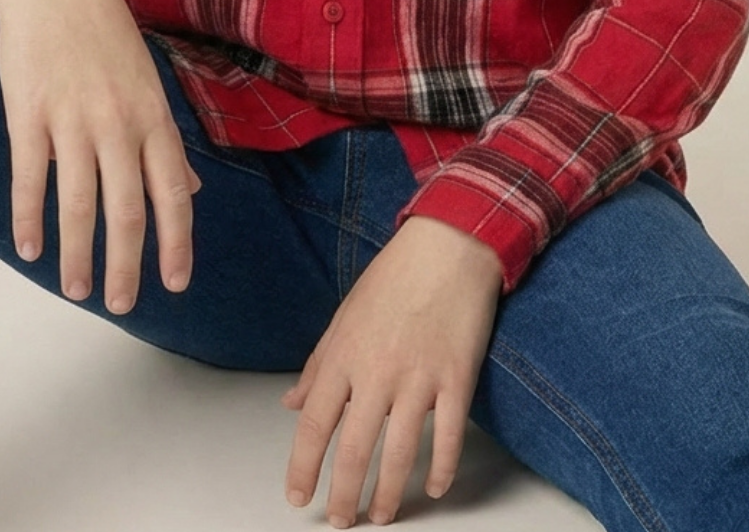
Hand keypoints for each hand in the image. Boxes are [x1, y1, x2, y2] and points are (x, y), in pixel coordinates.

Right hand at [0, 0, 202, 312]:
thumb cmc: (104, 32)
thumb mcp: (148, 80)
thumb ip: (165, 141)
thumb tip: (192, 191)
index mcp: (153, 115)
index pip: (173, 192)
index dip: (176, 242)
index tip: (175, 285)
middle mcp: (119, 121)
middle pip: (128, 209)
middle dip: (127, 265)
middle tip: (121, 306)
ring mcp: (73, 116)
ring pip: (79, 202)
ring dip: (78, 254)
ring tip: (76, 289)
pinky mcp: (29, 111)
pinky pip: (30, 176)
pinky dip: (29, 218)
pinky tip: (29, 249)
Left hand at [280, 214, 502, 527]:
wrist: (447, 245)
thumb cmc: (393, 277)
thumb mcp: (344, 316)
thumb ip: (318, 365)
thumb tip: (292, 403)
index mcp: (345, 354)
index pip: (315, 423)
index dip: (303, 467)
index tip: (298, 497)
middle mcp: (378, 371)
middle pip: (355, 449)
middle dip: (345, 495)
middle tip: (340, 521)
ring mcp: (419, 376)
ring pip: (400, 453)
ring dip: (388, 493)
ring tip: (381, 516)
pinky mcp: (457, 377)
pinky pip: (449, 435)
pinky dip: (442, 467)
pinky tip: (435, 487)